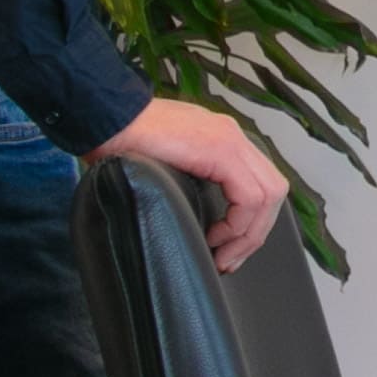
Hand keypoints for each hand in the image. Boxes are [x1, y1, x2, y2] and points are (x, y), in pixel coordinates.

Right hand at [96, 96, 290, 273]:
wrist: (104, 117)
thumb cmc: (122, 141)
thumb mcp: (167, 164)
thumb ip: (190, 180)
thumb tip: (198, 218)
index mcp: (223, 139)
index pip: (261, 183)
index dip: (252, 222)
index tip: (229, 248)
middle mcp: (233, 136)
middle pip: (272, 191)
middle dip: (255, 233)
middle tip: (230, 259)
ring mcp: (230, 139)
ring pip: (267, 196)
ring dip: (248, 234)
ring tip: (222, 253)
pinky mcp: (220, 149)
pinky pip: (249, 196)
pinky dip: (238, 224)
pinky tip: (215, 236)